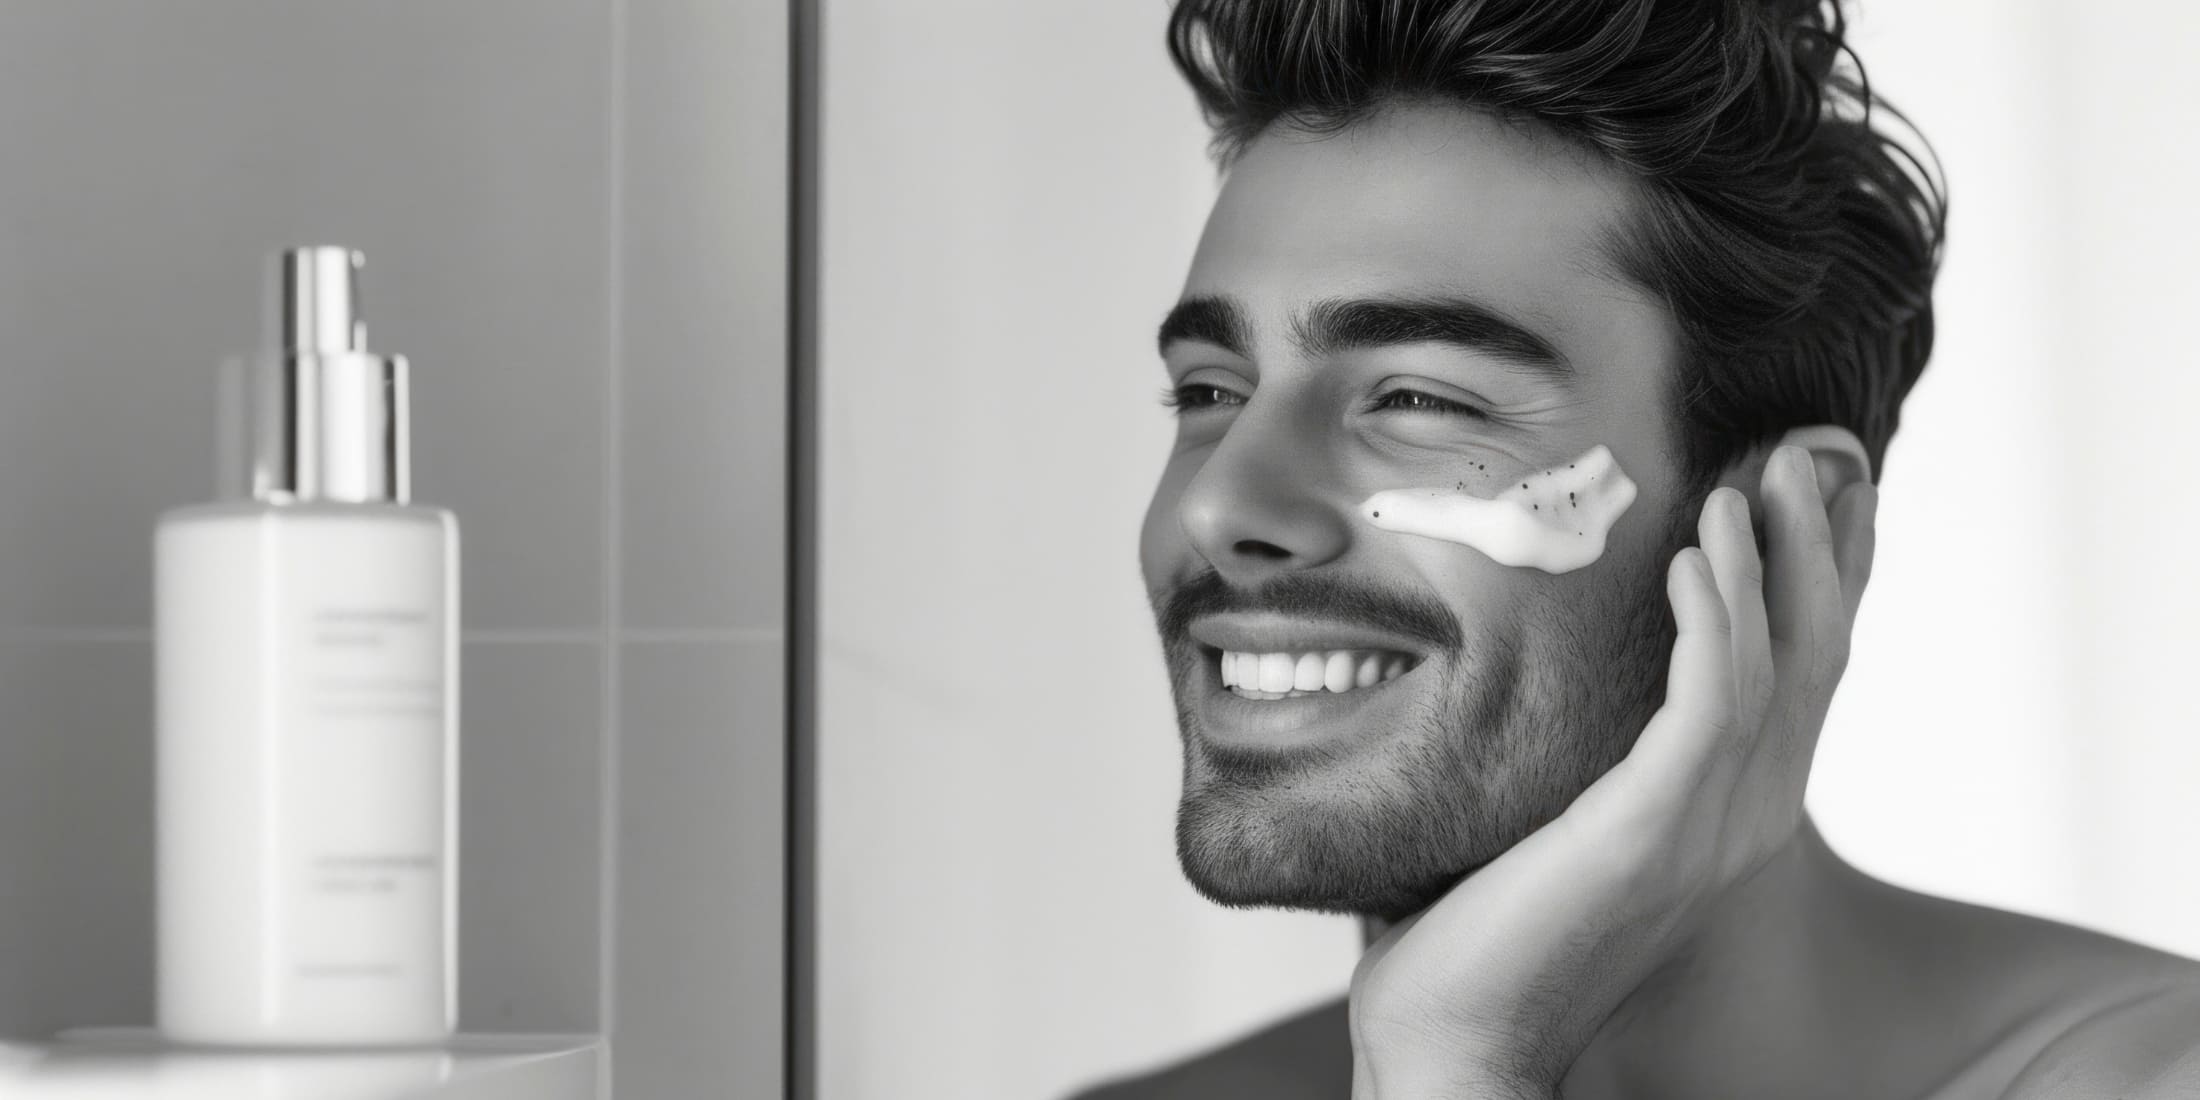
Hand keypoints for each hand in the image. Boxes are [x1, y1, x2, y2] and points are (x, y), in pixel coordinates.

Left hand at [1346, 444, 1879, 1099]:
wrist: (1453, 1042)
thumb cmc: (1479, 934)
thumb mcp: (1549, 813)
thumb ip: (1573, 745)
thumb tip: (1517, 658)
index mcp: (1723, 816)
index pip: (1801, 678)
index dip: (1820, 581)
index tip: (1816, 490)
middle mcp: (1742, 822)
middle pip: (1817, 658)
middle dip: (1821, 548)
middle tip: (1809, 449)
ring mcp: (1710, 831)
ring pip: (1779, 665)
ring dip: (1771, 561)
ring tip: (1752, 476)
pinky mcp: (1653, 831)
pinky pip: (1712, 702)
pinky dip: (1714, 618)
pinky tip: (1693, 554)